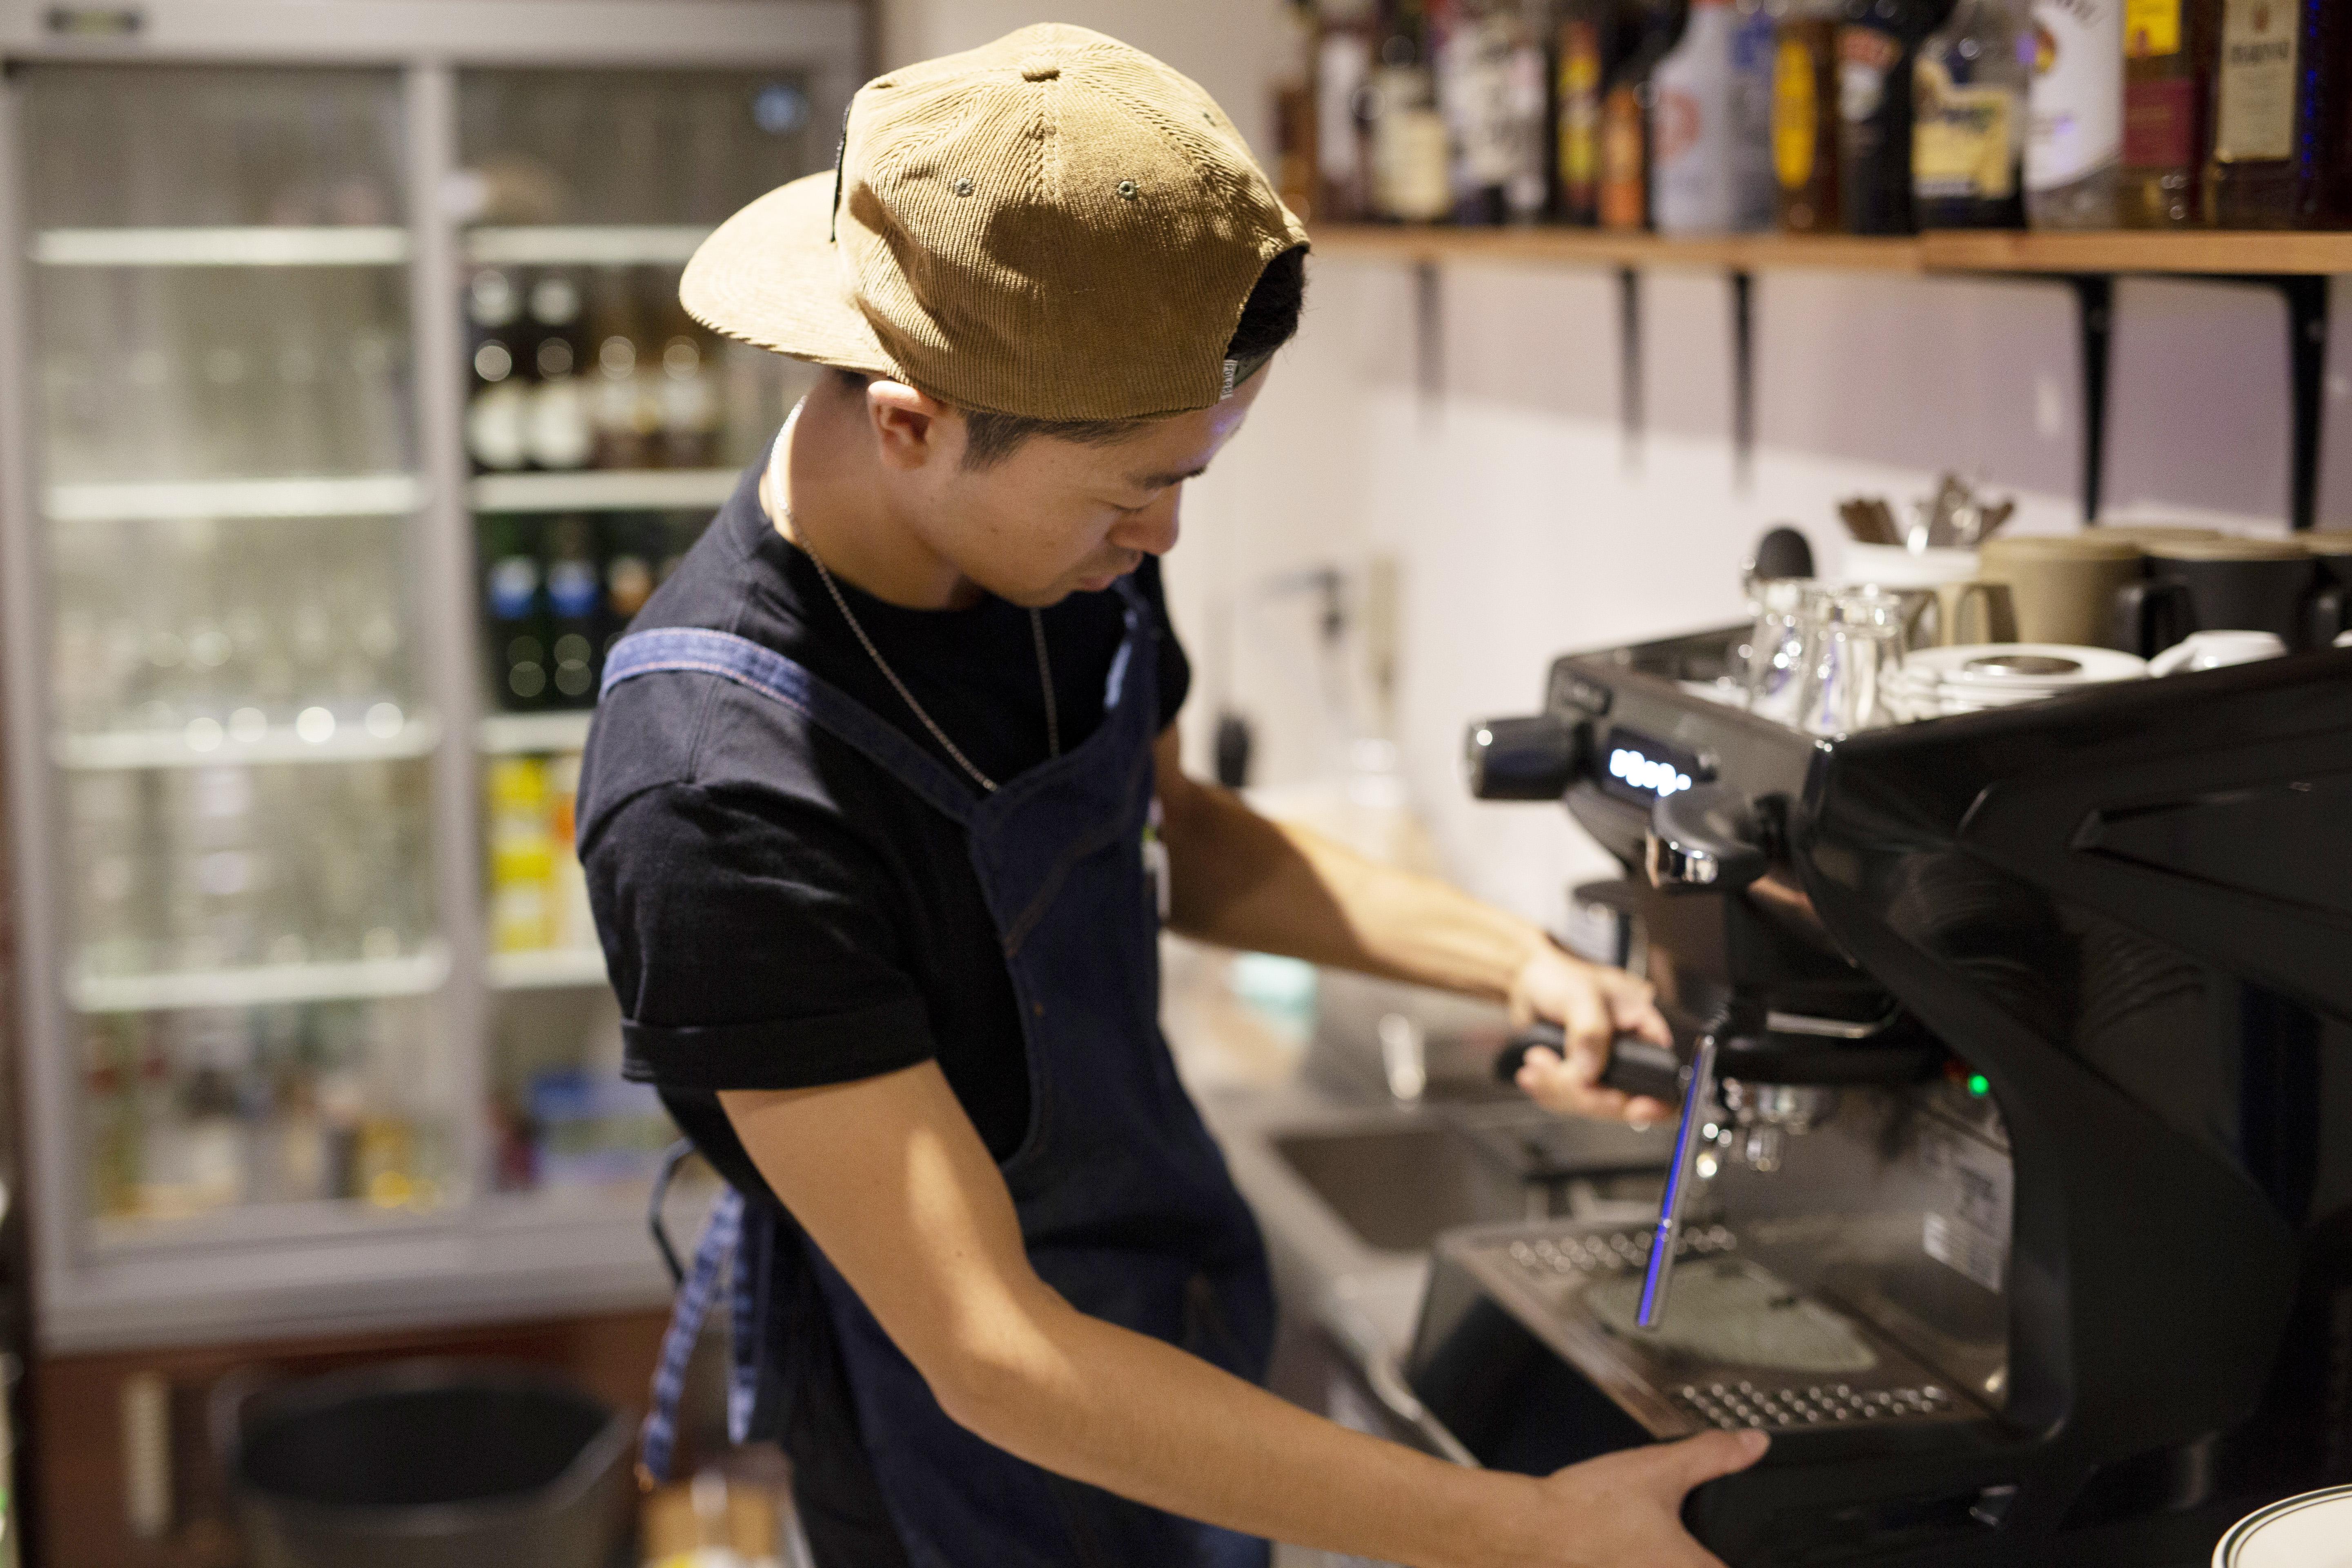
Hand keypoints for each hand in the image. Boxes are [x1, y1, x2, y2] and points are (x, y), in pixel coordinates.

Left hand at [1505, 941, 1674, 1126]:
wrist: (1529, 983)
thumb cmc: (1562, 977)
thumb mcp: (1580, 994)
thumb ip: (1590, 1030)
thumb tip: (1590, 1070)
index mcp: (1643, 1027)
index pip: (1664, 1073)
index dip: (1656, 1100)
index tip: (1636, 1108)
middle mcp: (1628, 1053)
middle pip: (1623, 1099)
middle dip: (1583, 1092)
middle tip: (1550, 1068)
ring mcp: (1604, 1069)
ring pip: (1592, 1103)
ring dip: (1558, 1088)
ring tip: (1537, 1060)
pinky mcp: (1581, 1078)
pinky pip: (1570, 1101)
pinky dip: (1548, 1091)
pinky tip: (1533, 1073)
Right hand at [1508, 1430, 1768, 1567]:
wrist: (1531, 1532)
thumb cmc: (1588, 1511)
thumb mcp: (1659, 1470)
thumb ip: (1713, 1457)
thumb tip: (1752, 1444)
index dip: (1752, 1555)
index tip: (1733, 1543)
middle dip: (1700, 1553)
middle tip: (1685, 1538)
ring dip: (1666, 1558)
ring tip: (1648, 1540)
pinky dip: (1635, 1561)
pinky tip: (1624, 1549)